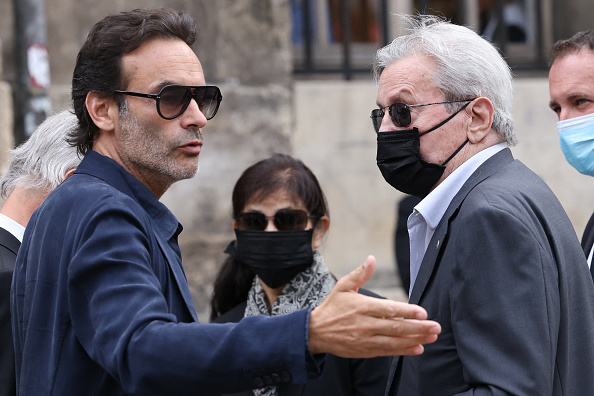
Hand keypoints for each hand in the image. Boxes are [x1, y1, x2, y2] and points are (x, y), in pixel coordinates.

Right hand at [308, 255, 440, 356]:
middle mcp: (366, 324)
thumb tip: (371, 258)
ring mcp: (366, 339)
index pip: (389, 310)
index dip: (407, 311)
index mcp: (362, 306)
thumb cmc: (333, 306)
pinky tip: (418, 349)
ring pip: (394, 341)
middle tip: (436, 327)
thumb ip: (360, 273)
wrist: (316, 331)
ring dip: (415, 340)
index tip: (423, 312)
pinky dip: (403, 351)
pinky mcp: (366, 351)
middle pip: (396, 328)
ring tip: (431, 337)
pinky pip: (388, 352)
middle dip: (418, 328)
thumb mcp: (343, 286)